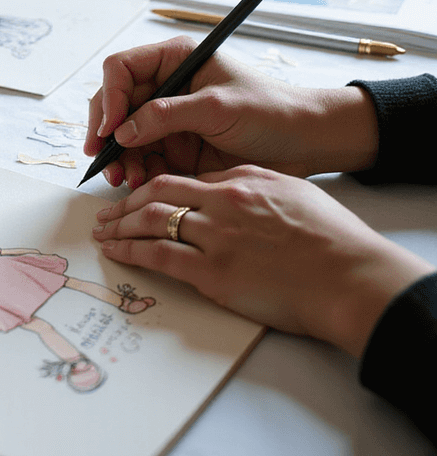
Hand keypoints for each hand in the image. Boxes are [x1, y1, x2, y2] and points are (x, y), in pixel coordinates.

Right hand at [84, 37, 378, 188]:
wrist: (307, 144)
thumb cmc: (272, 111)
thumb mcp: (219, 108)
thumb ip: (167, 115)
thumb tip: (122, 131)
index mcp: (174, 59)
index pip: (121, 69)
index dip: (110, 97)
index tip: (111, 129)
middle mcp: (165, 86)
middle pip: (115, 103)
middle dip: (107, 133)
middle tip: (103, 160)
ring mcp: (168, 118)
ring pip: (123, 136)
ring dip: (119, 158)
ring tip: (125, 180)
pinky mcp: (174, 147)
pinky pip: (142, 158)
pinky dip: (135, 172)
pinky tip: (141, 184)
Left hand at [92, 166, 434, 356]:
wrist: (353, 278)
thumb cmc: (333, 240)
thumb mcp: (291, 193)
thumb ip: (253, 187)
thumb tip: (223, 189)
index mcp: (241, 181)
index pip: (182, 176)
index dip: (152, 184)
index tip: (137, 193)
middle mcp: (222, 203)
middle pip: (157, 192)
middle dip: (126, 201)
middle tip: (106, 211)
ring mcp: (215, 237)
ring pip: (151, 221)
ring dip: (120, 225)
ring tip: (102, 231)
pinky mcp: (213, 273)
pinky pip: (158, 256)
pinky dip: (131, 250)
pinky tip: (115, 250)